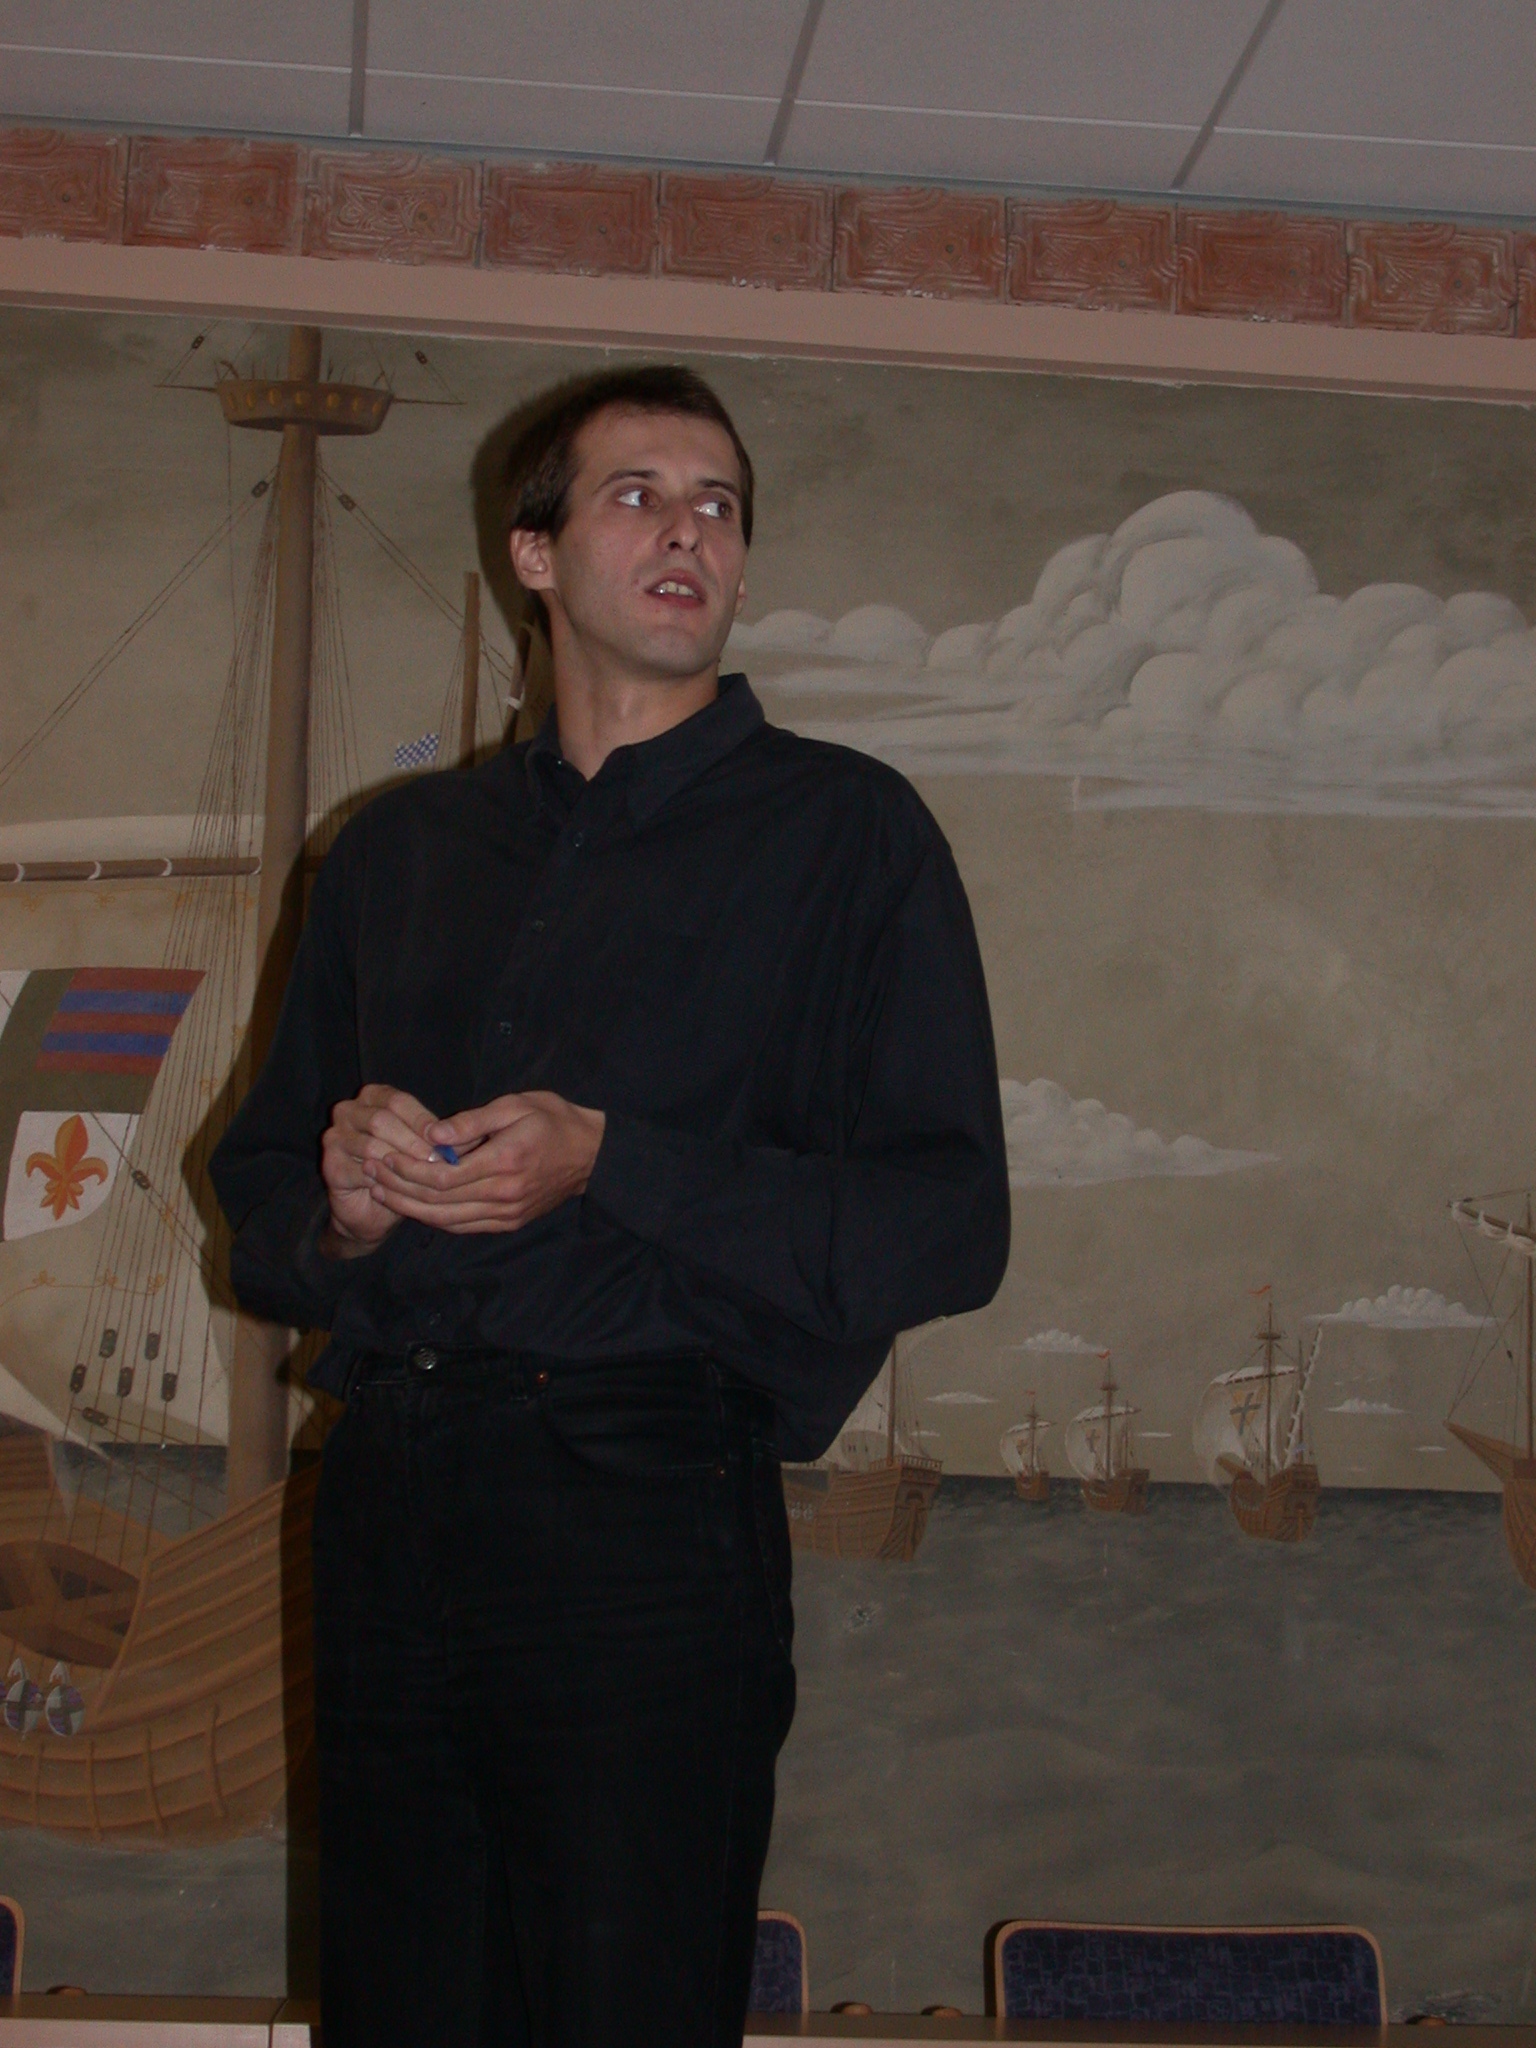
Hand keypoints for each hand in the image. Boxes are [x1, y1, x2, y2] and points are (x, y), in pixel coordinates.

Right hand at [319, 1083, 439, 1256]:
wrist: (371, 1211)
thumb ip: (441, 1138)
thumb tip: (472, 1136)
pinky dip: (383, 1180)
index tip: (446, 1141)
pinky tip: (400, 1189)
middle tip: (437, 1162)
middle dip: (414, 1142)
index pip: (398, 1101)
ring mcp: (335, 1137)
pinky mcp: (330, 1165)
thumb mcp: (424, 1149)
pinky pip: (360, 1169)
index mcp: (373, 1097)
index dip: (423, 1121)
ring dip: (401, 1163)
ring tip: (424, 1176)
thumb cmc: (402, 1172)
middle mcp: (348, 1110)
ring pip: (371, 1145)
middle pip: (382, 1120)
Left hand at [363, 1090, 606, 1235]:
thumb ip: (471, 1121)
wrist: (592, 1154)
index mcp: (504, 1163)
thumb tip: (431, 1134)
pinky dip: (435, 1219)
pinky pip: (464, 1226)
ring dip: (411, 1209)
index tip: (383, 1157)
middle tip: (369, 1174)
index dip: (407, 1171)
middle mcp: (503, 1195)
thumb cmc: (554, 1120)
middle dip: (399, 1189)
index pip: (443, 1177)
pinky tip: (414, 1207)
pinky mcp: (509, 1222)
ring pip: (448, 1221)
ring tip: (381, 1192)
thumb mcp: (514, 1106)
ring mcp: (507, 1214)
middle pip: (439, 1203)